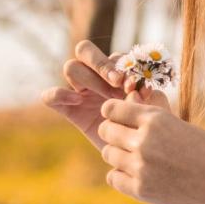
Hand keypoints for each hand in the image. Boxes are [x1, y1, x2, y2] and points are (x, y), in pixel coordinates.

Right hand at [40, 40, 155, 149]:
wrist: (135, 153)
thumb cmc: (148, 128)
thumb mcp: (154, 112)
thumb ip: (150, 98)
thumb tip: (136, 91)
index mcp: (118, 72)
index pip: (113, 55)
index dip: (121, 65)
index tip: (131, 84)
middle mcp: (96, 77)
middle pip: (85, 50)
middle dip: (100, 63)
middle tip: (116, 83)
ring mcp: (80, 91)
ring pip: (71, 67)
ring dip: (89, 79)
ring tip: (106, 101)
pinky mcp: (67, 109)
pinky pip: (50, 96)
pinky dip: (58, 94)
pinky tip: (76, 102)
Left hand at [97, 93, 204, 203]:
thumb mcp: (182, 127)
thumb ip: (152, 122)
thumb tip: (116, 115)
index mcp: (156, 119)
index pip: (112, 110)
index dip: (115, 115)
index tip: (124, 121)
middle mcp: (144, 140)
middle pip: (106, 131)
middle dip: (116, 135)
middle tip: (132, 142)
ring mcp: (141, 167)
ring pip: (109, 154)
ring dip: (120, 156)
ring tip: (142, 160)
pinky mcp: (142, 190)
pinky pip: (114, 177)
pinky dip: (123, 176)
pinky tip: (141, 176)